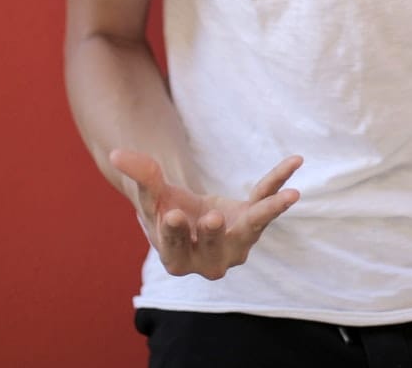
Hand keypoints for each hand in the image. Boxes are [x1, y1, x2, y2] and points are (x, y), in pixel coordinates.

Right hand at [109, 149, 302, 279]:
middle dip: (214, 233)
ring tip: (290, 196)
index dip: (175, 233)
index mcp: (178, 259)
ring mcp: (236, 243)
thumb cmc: (164, 211)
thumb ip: (140, 176)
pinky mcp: (252, 222)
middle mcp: (210, 259)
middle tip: (213, 218)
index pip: (176, 247)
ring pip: (252, 228)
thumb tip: (116, 152)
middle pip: (215, 247)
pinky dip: (279, 182)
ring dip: (269, 211)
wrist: (190, 218)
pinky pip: (265, 202)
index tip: (173, 215)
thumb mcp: (151, 196)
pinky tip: (295, 161)